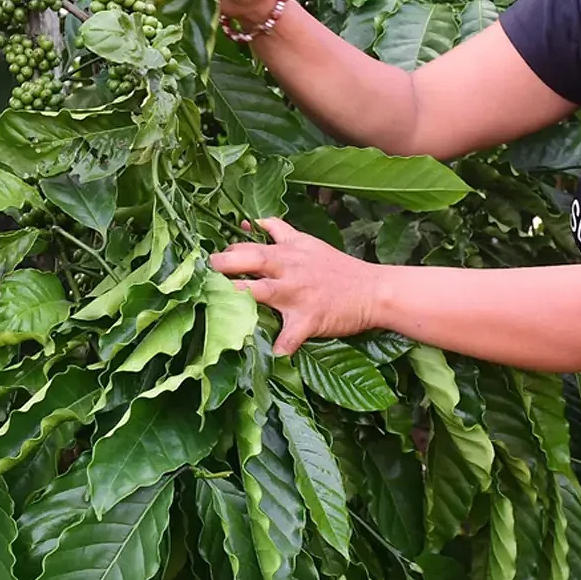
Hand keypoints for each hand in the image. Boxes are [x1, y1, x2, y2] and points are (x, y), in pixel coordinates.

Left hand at [209, 217, 382, 355]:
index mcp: (288, 249)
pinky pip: (290, 336)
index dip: (228, 250)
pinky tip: (270, 355)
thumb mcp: (307, 242)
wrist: (373, 290)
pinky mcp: (308, 318)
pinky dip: (280, 347)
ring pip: (261, 291)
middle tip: (208, 271)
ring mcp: (297, 293)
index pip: (251, 243)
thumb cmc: (337, 268)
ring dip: (238, 298)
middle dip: (224, 263)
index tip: (210, 260)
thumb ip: (280, 233)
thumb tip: (251, 224)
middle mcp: (288, 267)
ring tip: (219, 307)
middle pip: (250, 258)